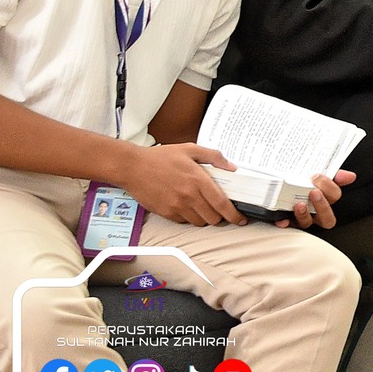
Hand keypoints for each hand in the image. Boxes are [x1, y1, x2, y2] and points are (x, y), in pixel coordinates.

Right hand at [121, 144, 245, 226]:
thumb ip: (213, 157)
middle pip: (213, 217)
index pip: (221, 203)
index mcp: (198, 179)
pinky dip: (189, 217)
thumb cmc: (160, 157)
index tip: (240, 219)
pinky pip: (184, 222)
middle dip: (219, 216)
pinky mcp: (165, 213)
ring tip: (202, 206)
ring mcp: (176, 206)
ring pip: (199, 222)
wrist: (132, 167)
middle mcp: (189, 195)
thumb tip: (231, 167)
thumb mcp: (190, 149)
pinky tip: (186, 205)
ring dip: (204, 217)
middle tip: (219, 209)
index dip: (234, 215)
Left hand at [277, 170, 353, 229]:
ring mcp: (302, 217)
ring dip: (304, 215)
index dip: (329, 187)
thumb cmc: (302, 179)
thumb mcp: (318, 175)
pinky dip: (285, 222)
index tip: (318, 176)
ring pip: (307, 223)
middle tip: (314, 192)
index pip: (334, 196)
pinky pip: (287, 225)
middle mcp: (316, 211)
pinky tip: (282, 219)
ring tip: (299, 204)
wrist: (277, 182)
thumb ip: (334, 175)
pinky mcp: (287, 220)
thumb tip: (351, 176)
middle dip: (322, 206)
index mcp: (326, 198)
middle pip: (327, 218)